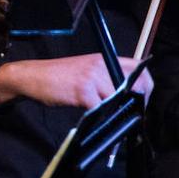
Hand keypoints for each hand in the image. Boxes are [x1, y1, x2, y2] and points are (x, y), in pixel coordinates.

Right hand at [0, 53, 152, 108]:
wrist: (32, 77)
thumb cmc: (59, 77)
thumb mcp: (87, 70)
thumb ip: (107, 78)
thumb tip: (129, 96)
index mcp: (104, 59)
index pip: (139, 69)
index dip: (146, 87)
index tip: (142, 101)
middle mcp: (101, 65)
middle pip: (135, 85)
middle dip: (136, 104)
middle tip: (131, 115)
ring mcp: (92, 77)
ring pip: (119, 98)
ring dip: (117, 112)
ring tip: (111, 118)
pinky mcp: (82, 91)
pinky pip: (101, 108)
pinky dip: (100, 116)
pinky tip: (94, 117)